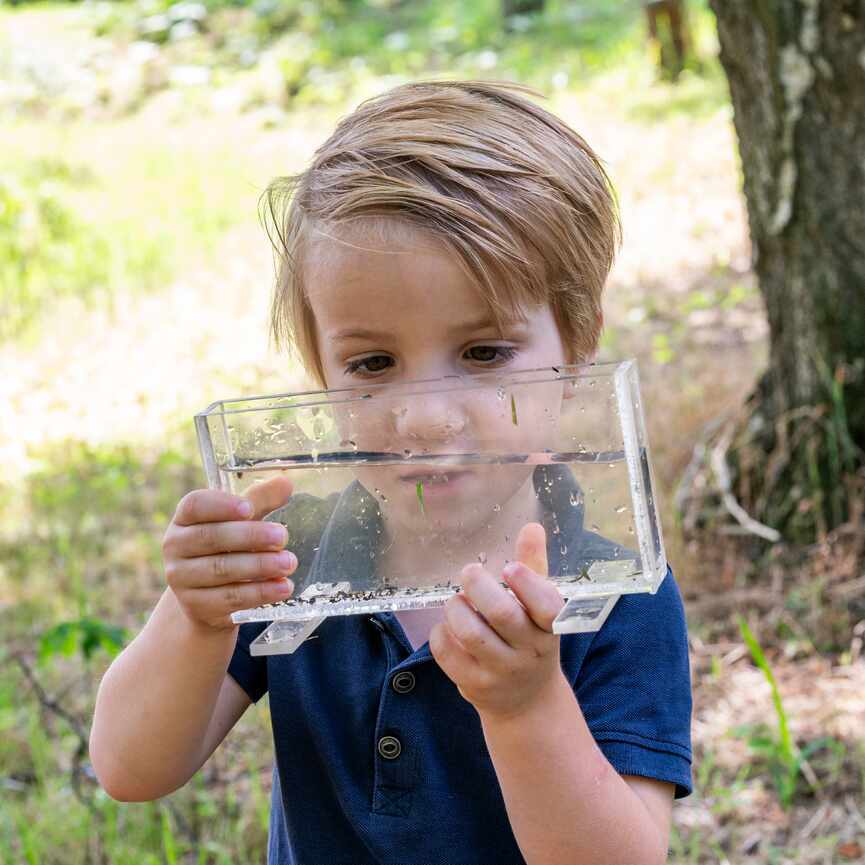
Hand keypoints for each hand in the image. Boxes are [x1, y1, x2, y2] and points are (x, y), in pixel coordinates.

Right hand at [161, 475, 296, 629]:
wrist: (207, 598)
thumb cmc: (226, 547)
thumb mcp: (240, 522)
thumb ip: (260, 501)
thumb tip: (285, 483)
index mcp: (184, 519)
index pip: (195, 505)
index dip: (221, 505)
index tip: (249, 509)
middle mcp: (175, 547)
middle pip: (212, 537)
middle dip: (251, 536)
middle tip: (282, 537)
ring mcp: (182, 579)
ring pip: (222, 569)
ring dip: (260, 566)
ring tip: (289, 563)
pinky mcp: (196, 606)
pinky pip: (230, 598)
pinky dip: (259, 593)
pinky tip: (282, 587)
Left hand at [429, 523, 565, 721]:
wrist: (528, 703)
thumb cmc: (530, 640)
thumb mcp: (539, 609)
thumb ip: (534, 567)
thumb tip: (532, 527)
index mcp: (550, 628)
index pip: (547, 606)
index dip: (528, 584)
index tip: (509, 568)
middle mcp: (529, 652)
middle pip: (501, 613)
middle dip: (479, 586)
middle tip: (469, 572)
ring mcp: (502, 672)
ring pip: (471, 633)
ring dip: (456, 608)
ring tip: (456, 601)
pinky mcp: (475, 686)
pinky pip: (448, 654)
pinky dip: (440, 633)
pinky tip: (446, 626)